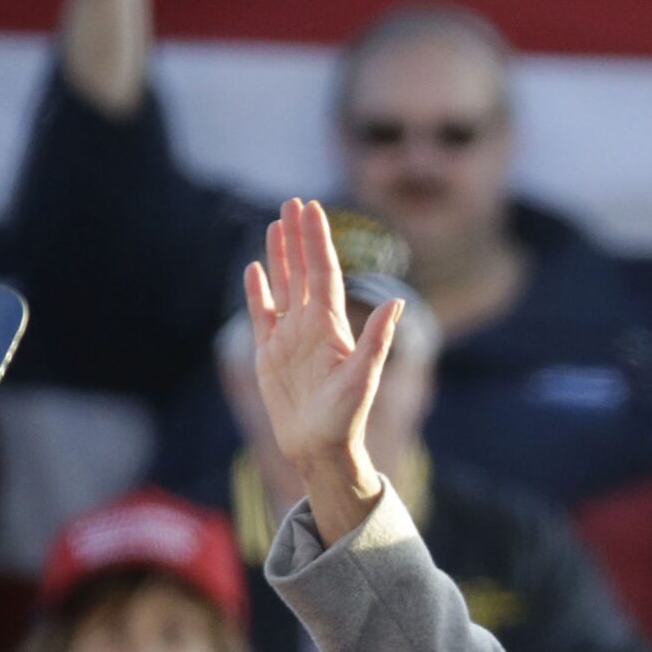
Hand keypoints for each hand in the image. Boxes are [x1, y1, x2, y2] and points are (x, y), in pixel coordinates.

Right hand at [244, 198, 403, 542]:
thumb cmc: (346, 417)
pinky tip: (254, 269)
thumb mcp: (363, 378)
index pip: (324, 272)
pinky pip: (262, 315)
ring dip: (279, 256)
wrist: (320, 448)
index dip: (317, 241)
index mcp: (333, 326)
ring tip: (275, 225)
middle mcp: (312, 326)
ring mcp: (289, 338)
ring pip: (283, 286)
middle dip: (298, 237)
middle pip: (303, 271)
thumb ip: (376, 339)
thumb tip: (396, 303)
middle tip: (292, 203)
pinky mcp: (269, 355)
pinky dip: (258, 292)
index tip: (312, 210)